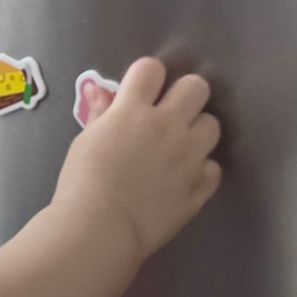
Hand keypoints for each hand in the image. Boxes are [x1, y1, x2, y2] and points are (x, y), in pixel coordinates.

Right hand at [53, 57, 221, 263]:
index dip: (147, 76)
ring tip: (180, 148)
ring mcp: (188, 156)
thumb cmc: (82, 183)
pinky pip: (213, 168)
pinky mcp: (200, 186)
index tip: (140, 92)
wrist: (101, 228)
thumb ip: (100, 114)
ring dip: (197, 132)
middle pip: (195, 87)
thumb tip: (101, 92)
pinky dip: (201, 172)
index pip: (151, 68)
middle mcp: (168, 126)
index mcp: (134, 110)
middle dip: (184, 95)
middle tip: (170, 114)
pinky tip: (184, 180)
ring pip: (212, 124)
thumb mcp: (85, 142)